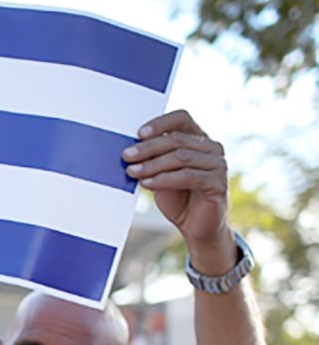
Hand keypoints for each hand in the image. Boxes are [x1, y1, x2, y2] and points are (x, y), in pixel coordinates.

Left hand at [122, 110, 231, 257]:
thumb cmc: (176, 197)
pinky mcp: (218, 182)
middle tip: (126, 156)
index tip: (138, 133)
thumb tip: (129, 150)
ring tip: (132, 172)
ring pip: (181, 157)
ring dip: (152, 164)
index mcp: (197, 138)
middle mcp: (211, 147)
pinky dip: (164, 179)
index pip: (181, 118)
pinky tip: (147, 183)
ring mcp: (218, 164)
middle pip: (176, 139)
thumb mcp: (159, 173)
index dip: (160, 123)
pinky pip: (187, 176)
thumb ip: (151, 159)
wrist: (194, 226)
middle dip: (147, 148)